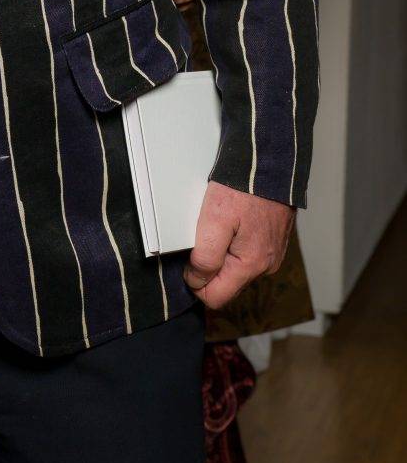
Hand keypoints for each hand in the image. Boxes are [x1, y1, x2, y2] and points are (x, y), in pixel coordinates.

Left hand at [183, 182, 294, 309]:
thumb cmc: (242, 189)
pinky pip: (247, 254)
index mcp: (251, 265)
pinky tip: (233, 222)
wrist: (270, 163)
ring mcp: (273, 254)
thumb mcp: (214, 222)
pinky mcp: (273, 241)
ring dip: (222, 253)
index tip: (189, 260)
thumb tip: (196, 281)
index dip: (196, 283)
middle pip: (226, 284)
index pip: (216, 298)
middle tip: (205, 236)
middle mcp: (266, 265)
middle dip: (210, 267)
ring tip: (221, 225)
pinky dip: (235, 243)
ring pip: (236, 268)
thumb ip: (205, 258)